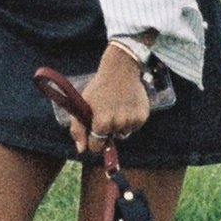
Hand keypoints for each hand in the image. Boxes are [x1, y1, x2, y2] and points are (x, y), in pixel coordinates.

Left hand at [78, 40, 152, 154]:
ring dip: (119, 126)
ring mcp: (132, 121)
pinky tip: (126, 106)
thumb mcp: (83, 105)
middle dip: (107, 131)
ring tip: (117, 107)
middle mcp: (118, 124)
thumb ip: (78, 129)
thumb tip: (82, 150)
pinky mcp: (142, 116)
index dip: (93, 139)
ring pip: (123, 134)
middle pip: (111, 139)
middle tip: (106, 113)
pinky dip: (130, 120)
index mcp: (102, 123)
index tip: (95, 129)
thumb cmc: (98, 88)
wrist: (121, 70)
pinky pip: (134, 127)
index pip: (96, 146)